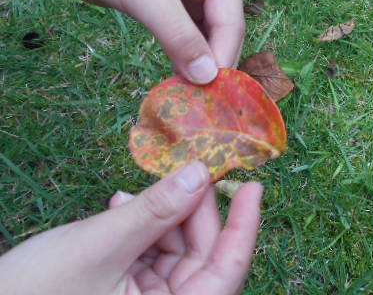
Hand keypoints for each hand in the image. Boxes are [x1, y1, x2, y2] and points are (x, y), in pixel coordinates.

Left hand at [0, 0, 244, 83]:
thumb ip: (180, 39)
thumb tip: (207, 78)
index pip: (231, 23)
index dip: (221, 59)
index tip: (210, 96)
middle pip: (223, 31)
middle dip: (211, 62)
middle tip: (199, 100)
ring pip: (206, 36)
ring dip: (198, 61)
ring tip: (188, 93)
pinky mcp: (175, 2)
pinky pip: (188, 34)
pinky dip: (184, 53)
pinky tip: (178, 75)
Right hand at [0, 162, 262, 294]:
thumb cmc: (34, 293)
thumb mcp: (100, 246)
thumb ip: (153, 210)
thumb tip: (197, 173)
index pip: (227, 271)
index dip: (245, 227)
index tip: (254, 186)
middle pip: (201, 256)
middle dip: (191, 212)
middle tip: (183, 173)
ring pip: (176, 253)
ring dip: (161, 218)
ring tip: (135, 194)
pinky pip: (151, 257)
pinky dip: (142, 230)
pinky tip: (122, 207)